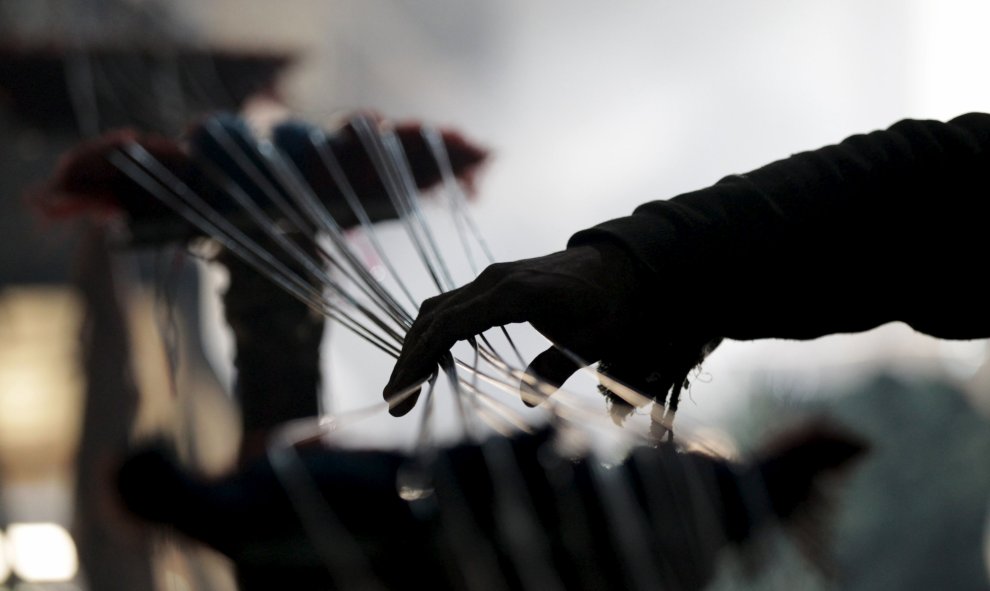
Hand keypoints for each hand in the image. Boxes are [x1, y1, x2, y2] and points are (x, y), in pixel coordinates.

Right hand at [383, 243, 688, 415]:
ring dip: (417, 345)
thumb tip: (526, 400)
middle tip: (394, 400)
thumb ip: (557, 368)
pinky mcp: (495, 284)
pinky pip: (452, 307)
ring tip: (404, 385)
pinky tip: (429, 362)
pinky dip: (433, 333)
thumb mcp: (593, 341)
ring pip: (437, 309)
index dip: (422, 358)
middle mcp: (493, 280)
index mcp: (513, 292)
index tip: (405, 392)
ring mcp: (491, 279)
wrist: (622, 267)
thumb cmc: (612, 306)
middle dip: (409, 357)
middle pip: (433, 316)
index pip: (450, 324)